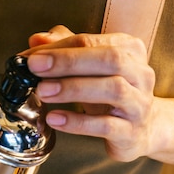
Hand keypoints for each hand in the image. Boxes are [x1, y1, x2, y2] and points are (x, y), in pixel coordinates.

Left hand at [26, 26, 155, 162]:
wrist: (144, 131)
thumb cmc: (113, 98)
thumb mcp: (92, 71)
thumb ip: (66, 52)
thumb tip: (36, 40)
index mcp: (130, 50)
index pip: (91, 41)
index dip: (58, 48)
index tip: (29, 57)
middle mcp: (140, 74)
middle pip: (108, 59)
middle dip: (68, 62)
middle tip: (35, 68)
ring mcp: (139, 104)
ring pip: (112, 89)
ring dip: (73, 89)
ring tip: (43, 91)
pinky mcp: (131, 132)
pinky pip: (105, 125)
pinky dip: (77, 122)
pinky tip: (55, 119)